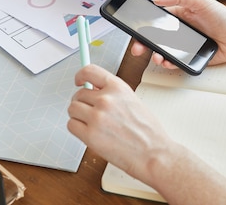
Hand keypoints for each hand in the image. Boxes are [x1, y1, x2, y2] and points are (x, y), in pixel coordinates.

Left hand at [67, 64, 172, 180]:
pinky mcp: (90, 135)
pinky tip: (90, 133)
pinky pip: (71, 125)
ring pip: (72, 109)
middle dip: (82, 103)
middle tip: (91, 113)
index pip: (89, 71)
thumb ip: (112, 94)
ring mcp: (97, 116)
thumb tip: (93, 90)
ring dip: (79, 116)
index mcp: (118, 87)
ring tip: (92, 125)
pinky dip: (77, 129)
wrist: (153, 153)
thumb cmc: (147, 131)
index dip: (80, 76)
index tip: (79, 81)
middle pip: (78, 94)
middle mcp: (106, 99)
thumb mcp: (132, 101)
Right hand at [129, 0, 225, 67]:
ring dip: (155, 55)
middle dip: (142, 44)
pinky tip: (168, 61)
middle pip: (153, 38)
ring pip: (162, 51)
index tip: (134, 28)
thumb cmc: (221, 15)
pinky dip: (168, 63)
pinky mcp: (189, 56)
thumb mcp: (199, 0)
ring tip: (157, 57)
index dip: (142, 24)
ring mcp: (182, 44)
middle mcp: (177, 30)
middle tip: (138, 48)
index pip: (154, 20)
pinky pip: (174, 61)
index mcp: (176, 15)